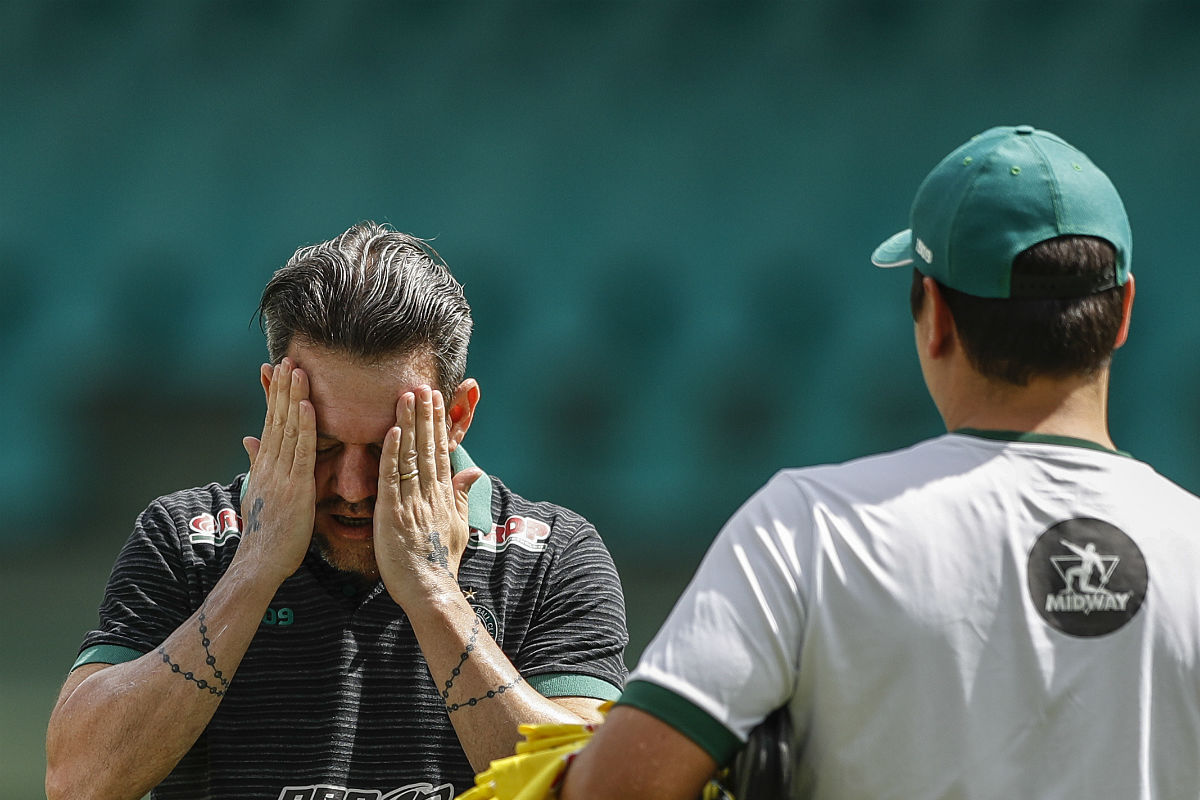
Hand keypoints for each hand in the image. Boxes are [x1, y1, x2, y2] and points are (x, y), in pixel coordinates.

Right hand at [234, 358, 316, 586]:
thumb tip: (249, 439)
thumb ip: (257, 463)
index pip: (272, 422)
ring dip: (294, 398)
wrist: (260, 562)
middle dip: (283, 388)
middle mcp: (271, 465)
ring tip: (296, 370)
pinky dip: (306, 427)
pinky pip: (303, 452)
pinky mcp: (297, 488)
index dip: (276, 395)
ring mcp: (282, 475)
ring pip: (290, 429)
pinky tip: (309, 406)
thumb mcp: (258, 492)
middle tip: (287, 358)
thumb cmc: (266, 532)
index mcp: (266, 465)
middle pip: (278, 419)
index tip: (279, 370)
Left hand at [374, 385, 482, 607]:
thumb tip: (474, 470)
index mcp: (444, 496)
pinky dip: (392, 453)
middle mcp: (431, 494)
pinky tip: (392, 431)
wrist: (430, 590)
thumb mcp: (459, 526)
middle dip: (426, 415)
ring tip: (407, 396)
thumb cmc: (441, 562)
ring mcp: (412, 502)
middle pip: (428, 447)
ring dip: (409, 424)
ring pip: (410, 456)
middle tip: (423, 385)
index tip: (437, 400)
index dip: (439, 424)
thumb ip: (462, 495)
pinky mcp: (392, 512)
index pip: (441, 452)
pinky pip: (392, 477)